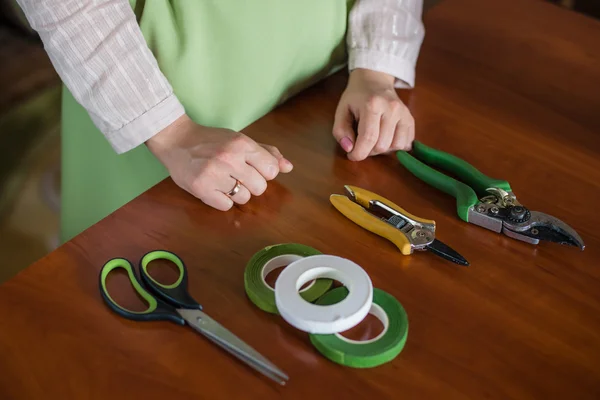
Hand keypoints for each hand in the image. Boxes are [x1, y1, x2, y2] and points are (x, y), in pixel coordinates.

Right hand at [146, 114, 292, 210]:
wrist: (176, 140)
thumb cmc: (212, 140)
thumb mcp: (240, 140)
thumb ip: (266, 153)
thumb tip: (288, 167)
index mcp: (242, 144)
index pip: (271, 170)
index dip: (264, 173)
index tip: (252, 169)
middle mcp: (230, 159)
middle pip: (260, 188)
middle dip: (251, 185)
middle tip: (236, 176)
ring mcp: (215, 174)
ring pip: (243, 199)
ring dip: (236, 193)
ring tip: (224, 181)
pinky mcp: (201, 189)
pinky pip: (226, 206)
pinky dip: (221, 200)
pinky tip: (214, 188)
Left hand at [332, 68, 414, 160]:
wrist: (375, 81)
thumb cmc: (356, 97)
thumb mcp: (341, 110)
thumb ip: (340, 131)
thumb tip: (349, 148)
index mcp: (372, 104)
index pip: (368, 138)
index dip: (359, 153)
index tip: (352, 156)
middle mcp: (392, 108)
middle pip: (382, 145)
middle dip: (369, 151)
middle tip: (362, 144)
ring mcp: (404, 113)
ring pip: (396, 146)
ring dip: (383, 150)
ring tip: (374, 140)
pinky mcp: (410, 119)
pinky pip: (406, 143)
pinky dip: (395, 147)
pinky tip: (386, 138)